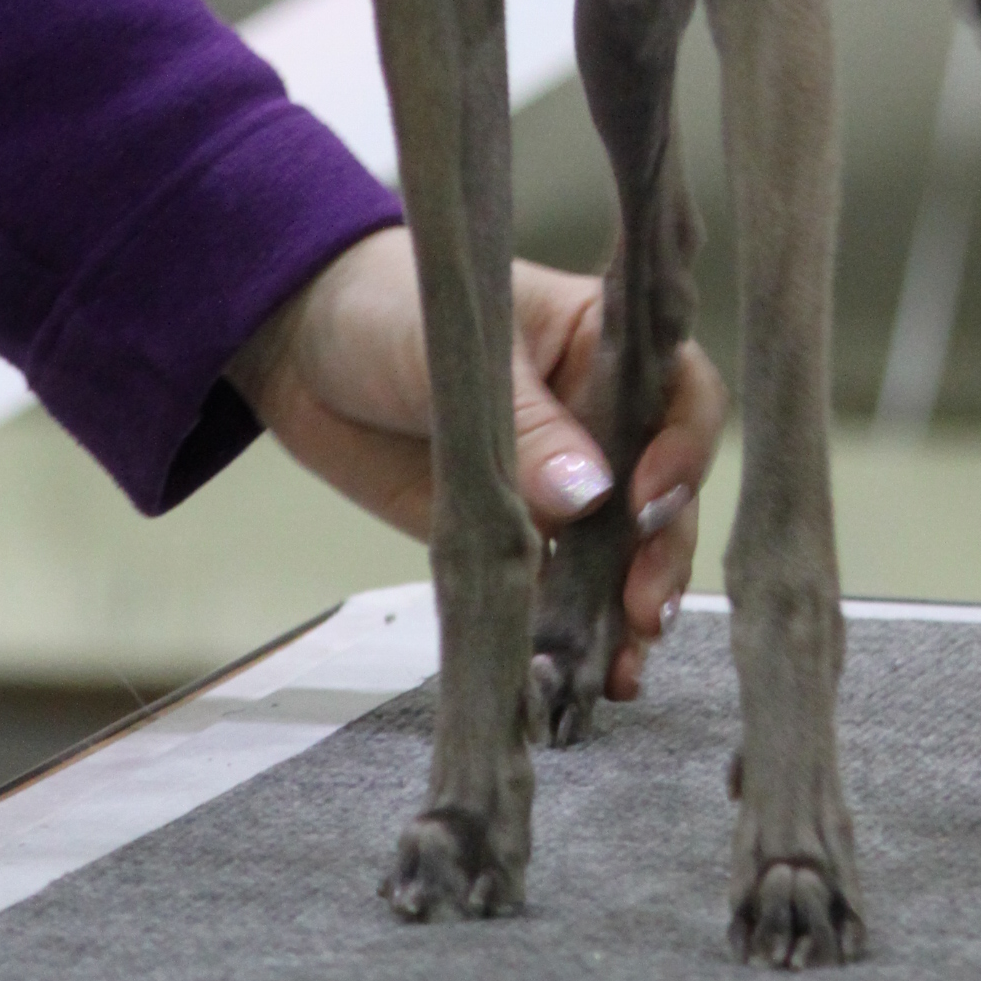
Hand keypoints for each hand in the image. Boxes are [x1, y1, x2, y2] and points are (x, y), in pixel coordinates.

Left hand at [230, 227, 726, 701]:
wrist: (298, 346)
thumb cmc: (389, 309)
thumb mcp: (463, 354)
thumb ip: (528, 426)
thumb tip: (592, 497)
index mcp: (604, 345)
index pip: (680, 395)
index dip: (682, 449)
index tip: (647, 500)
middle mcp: (599, 417)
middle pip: (664, 491)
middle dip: (663, 552)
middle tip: (643, 607)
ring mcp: (558, 483)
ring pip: (621, 553)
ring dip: (629, 609)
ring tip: (622, 665)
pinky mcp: (512, 536)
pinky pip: (556, 589)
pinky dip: (571, 632)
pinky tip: (580, 672)